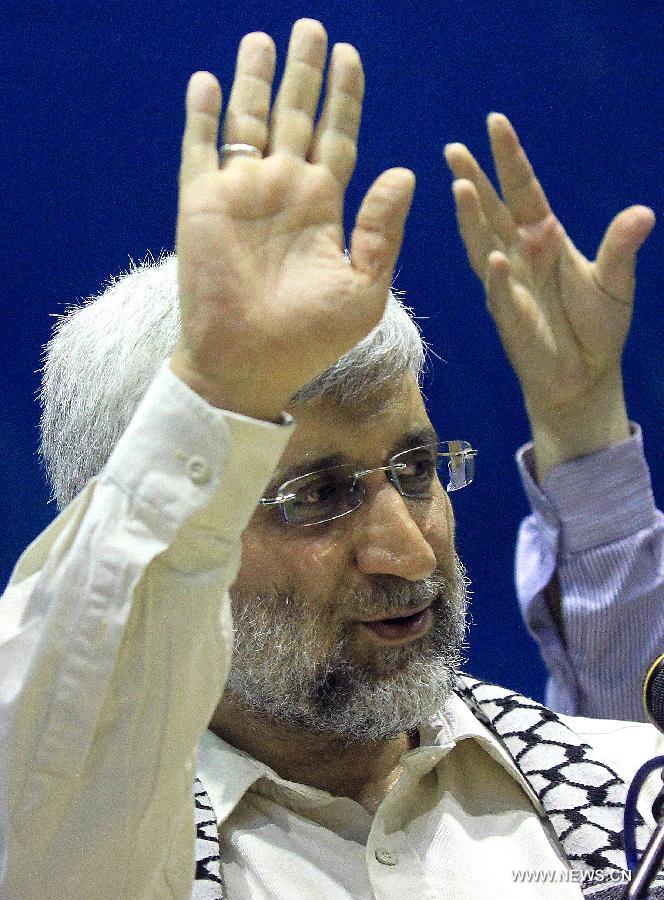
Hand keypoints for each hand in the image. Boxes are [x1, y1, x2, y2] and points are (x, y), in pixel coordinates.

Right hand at [171, 19, 414, 420]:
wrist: (248, 364)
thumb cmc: (310, 338)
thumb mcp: (365, 288)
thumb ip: (383, 230)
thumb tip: (406, 171)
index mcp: (324, 208)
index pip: (338, 139)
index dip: (345, 98)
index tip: (350, 57)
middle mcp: (284, 192)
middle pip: (296, 117)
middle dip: (304, 74)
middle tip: (311, 28)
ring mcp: (242, 194)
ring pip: (249, 121)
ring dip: (256, 79)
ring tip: (263, 38)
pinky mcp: (202, 203)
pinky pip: (201, 148)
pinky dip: (202, 114)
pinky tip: (208, 81)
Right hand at [444, 114, 654, 478]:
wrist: (584, 375)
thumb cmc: (596, 326)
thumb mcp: (615, 283)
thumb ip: (621, 248)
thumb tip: (642, 213)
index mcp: (545, 237)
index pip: (524, 190)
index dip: (510, 158)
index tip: (495, 122)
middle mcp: (520, 255)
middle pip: (493, 211)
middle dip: (474, 180)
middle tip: (452, 149)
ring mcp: (509, 285)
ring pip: (484, 246)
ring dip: (472, 220)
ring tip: (460, 188)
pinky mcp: (510, 318)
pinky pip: (501, 295)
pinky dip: (497, 278)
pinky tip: (495, 259)